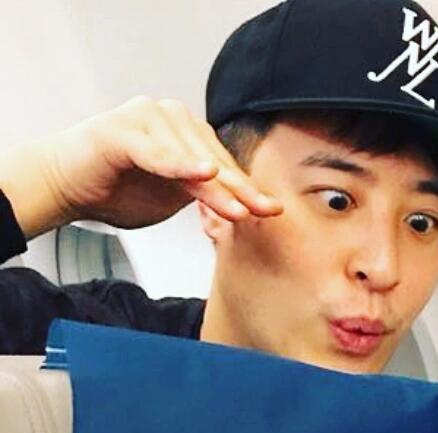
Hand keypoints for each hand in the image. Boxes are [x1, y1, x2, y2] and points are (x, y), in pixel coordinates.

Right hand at [3, 97, 281, 237]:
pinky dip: (177, 165)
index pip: (222, 165)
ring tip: (239, 209)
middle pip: (211, 161)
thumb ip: (205, 196)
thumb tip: (245, 208)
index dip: (246, 189)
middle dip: (238, 190)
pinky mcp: (120, 131)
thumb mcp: (173, 198)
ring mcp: (144, 118)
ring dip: (214, 186)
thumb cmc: (119, 189)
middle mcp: (169, 117)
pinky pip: (155, 153)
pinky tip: (202, 173)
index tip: (272, 210)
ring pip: (188, 160)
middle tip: (264, 211)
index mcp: (185, 132)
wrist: (68, 186)